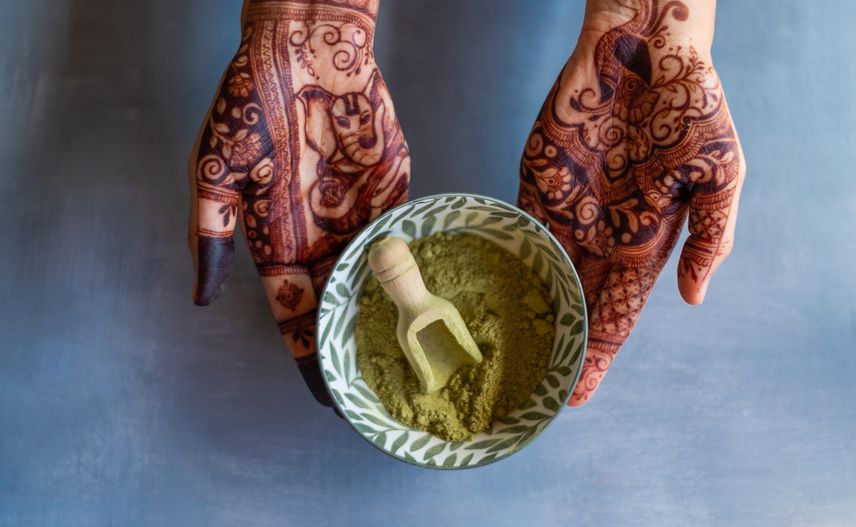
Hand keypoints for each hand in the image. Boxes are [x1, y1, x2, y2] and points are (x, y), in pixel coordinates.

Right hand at [188, 0, 408, 405]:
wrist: (303, 48)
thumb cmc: (249, 104)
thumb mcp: (214, 173)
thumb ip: (211, 236)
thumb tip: (199, 299)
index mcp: (276, 239)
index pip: (294, 311)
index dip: (308, 352)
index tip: (323, 395)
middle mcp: (320, 235)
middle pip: (341, 305)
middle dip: (355, 346)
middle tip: (376, 390)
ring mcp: (357, 214)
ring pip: (375, 280)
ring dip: (389, 319)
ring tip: (412, 362)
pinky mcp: (391, 190)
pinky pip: (405, 238)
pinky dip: (418, 269)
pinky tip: (434, 305)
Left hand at [518, 0, 744, 405]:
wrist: (645, 44)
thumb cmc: (693, 106)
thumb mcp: (721, 174)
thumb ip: (711, 237)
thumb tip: (695, 299)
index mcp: (645, 242)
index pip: (615, 314)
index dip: (597, 355)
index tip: (576, 396)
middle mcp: (602, 234)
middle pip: (572, 305)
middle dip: (553, 348)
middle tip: (525, 389)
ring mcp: (566, 209)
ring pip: (539, 275)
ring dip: (522, 314)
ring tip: (496, 357)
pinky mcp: (537, 180)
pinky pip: (515, 228)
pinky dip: (500, 260)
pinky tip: (480, 293)